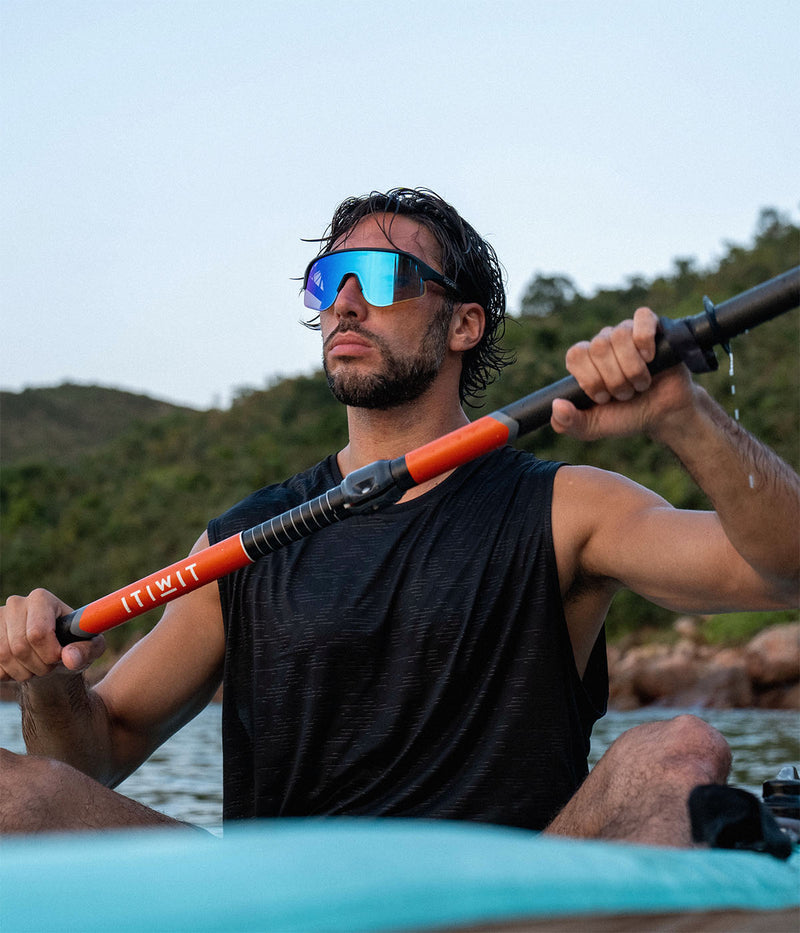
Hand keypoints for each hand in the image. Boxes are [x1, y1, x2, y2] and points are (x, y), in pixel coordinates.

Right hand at [0, 589, 104, 682]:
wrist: (47, 656)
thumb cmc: (71, 647)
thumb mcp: (90, 648)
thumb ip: (86, 651)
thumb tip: (70, 659)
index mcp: (42, 599)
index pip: (38, 632)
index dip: (49, 653)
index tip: (59, 659)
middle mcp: (16, 604)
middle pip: (20, 646)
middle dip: (39, 665)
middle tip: (49, 666)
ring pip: (4, 656)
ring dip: (23, 672)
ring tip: (36, 667)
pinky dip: (8, 674)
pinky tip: (20, 667)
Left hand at [551, 307, 695, 441]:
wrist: (663, 415)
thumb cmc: (627, 416)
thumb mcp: (593, 427)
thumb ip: (568, 424)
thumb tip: (557, 406)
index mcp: (586, 361)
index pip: (576, 354)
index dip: (590, 378)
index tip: (604, 397)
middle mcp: (604, 342)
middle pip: (598, 346)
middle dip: (614, 379)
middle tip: (626, 394)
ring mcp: (628, 332)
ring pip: (619, 336)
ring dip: (632, 369)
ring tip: (641, 384)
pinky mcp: (654, 327)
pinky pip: (643, 317)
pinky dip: (645, 340)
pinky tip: (650, 358)